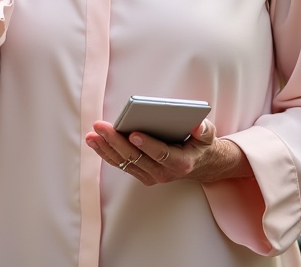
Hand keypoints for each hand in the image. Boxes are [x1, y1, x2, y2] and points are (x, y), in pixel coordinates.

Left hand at [85, 120, 251, 185]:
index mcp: (180, 163)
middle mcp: (163, 173)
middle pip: (136, 158)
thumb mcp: (208, 135)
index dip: (147, 145)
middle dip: (117, 141)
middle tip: (102, 127)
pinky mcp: (141, 174)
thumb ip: (204, 130)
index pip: (161, 154)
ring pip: (124, 162)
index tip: (133, 133)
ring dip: (106, 148)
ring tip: (92, 134)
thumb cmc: (200, 145)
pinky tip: (95, 141)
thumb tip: (197, 124)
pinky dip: (106, 153)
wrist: (199, 165)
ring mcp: (150, 176)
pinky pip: (121, 164)